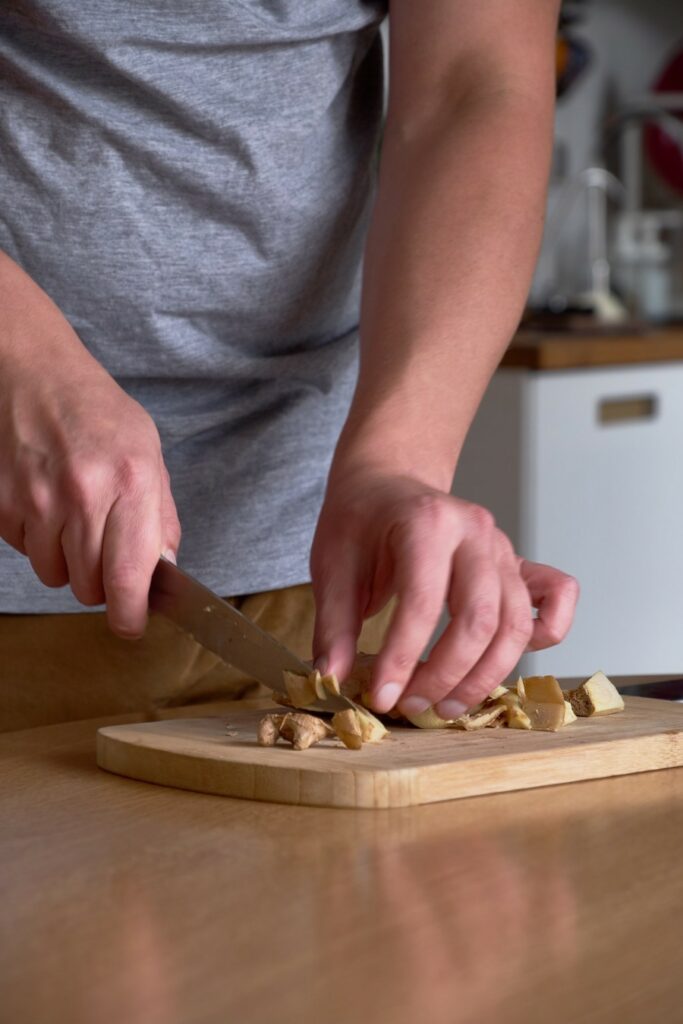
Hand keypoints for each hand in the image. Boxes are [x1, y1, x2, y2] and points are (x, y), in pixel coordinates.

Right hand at [0, 255, 179, 636]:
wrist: (33, 375)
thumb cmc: (98, 414)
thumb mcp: (149, 455)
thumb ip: (161, 517)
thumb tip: (164, 571)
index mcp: (131, 483)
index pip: (130, 577)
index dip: (130, 616)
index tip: (132, 626)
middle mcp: (84, 496)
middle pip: (88, 589)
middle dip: (102, 584)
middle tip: (107, 554)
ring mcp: (37, 502)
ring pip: (55, 576)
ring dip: (68, 563)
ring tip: (75, 519)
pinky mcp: (3, 506)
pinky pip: (26, 552)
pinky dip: (39, 541)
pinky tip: (48, 504)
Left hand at [310, 470, 577, 718]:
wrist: (386, 482)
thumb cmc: (360, 520)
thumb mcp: (331, 564)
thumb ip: (333, 624)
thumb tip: (332, 679)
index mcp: (426, 522)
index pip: (422, 602)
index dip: (402, 658)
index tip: (382, 696)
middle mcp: (475, 532)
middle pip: (480, 618)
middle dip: (446, 675)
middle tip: (412, 705)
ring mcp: (502, 547)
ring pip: (515, 624)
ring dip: (484, 675)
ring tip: (445, 705)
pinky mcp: (517, 563)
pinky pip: (556, 597)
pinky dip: (547, 633)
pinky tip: (505, 660)